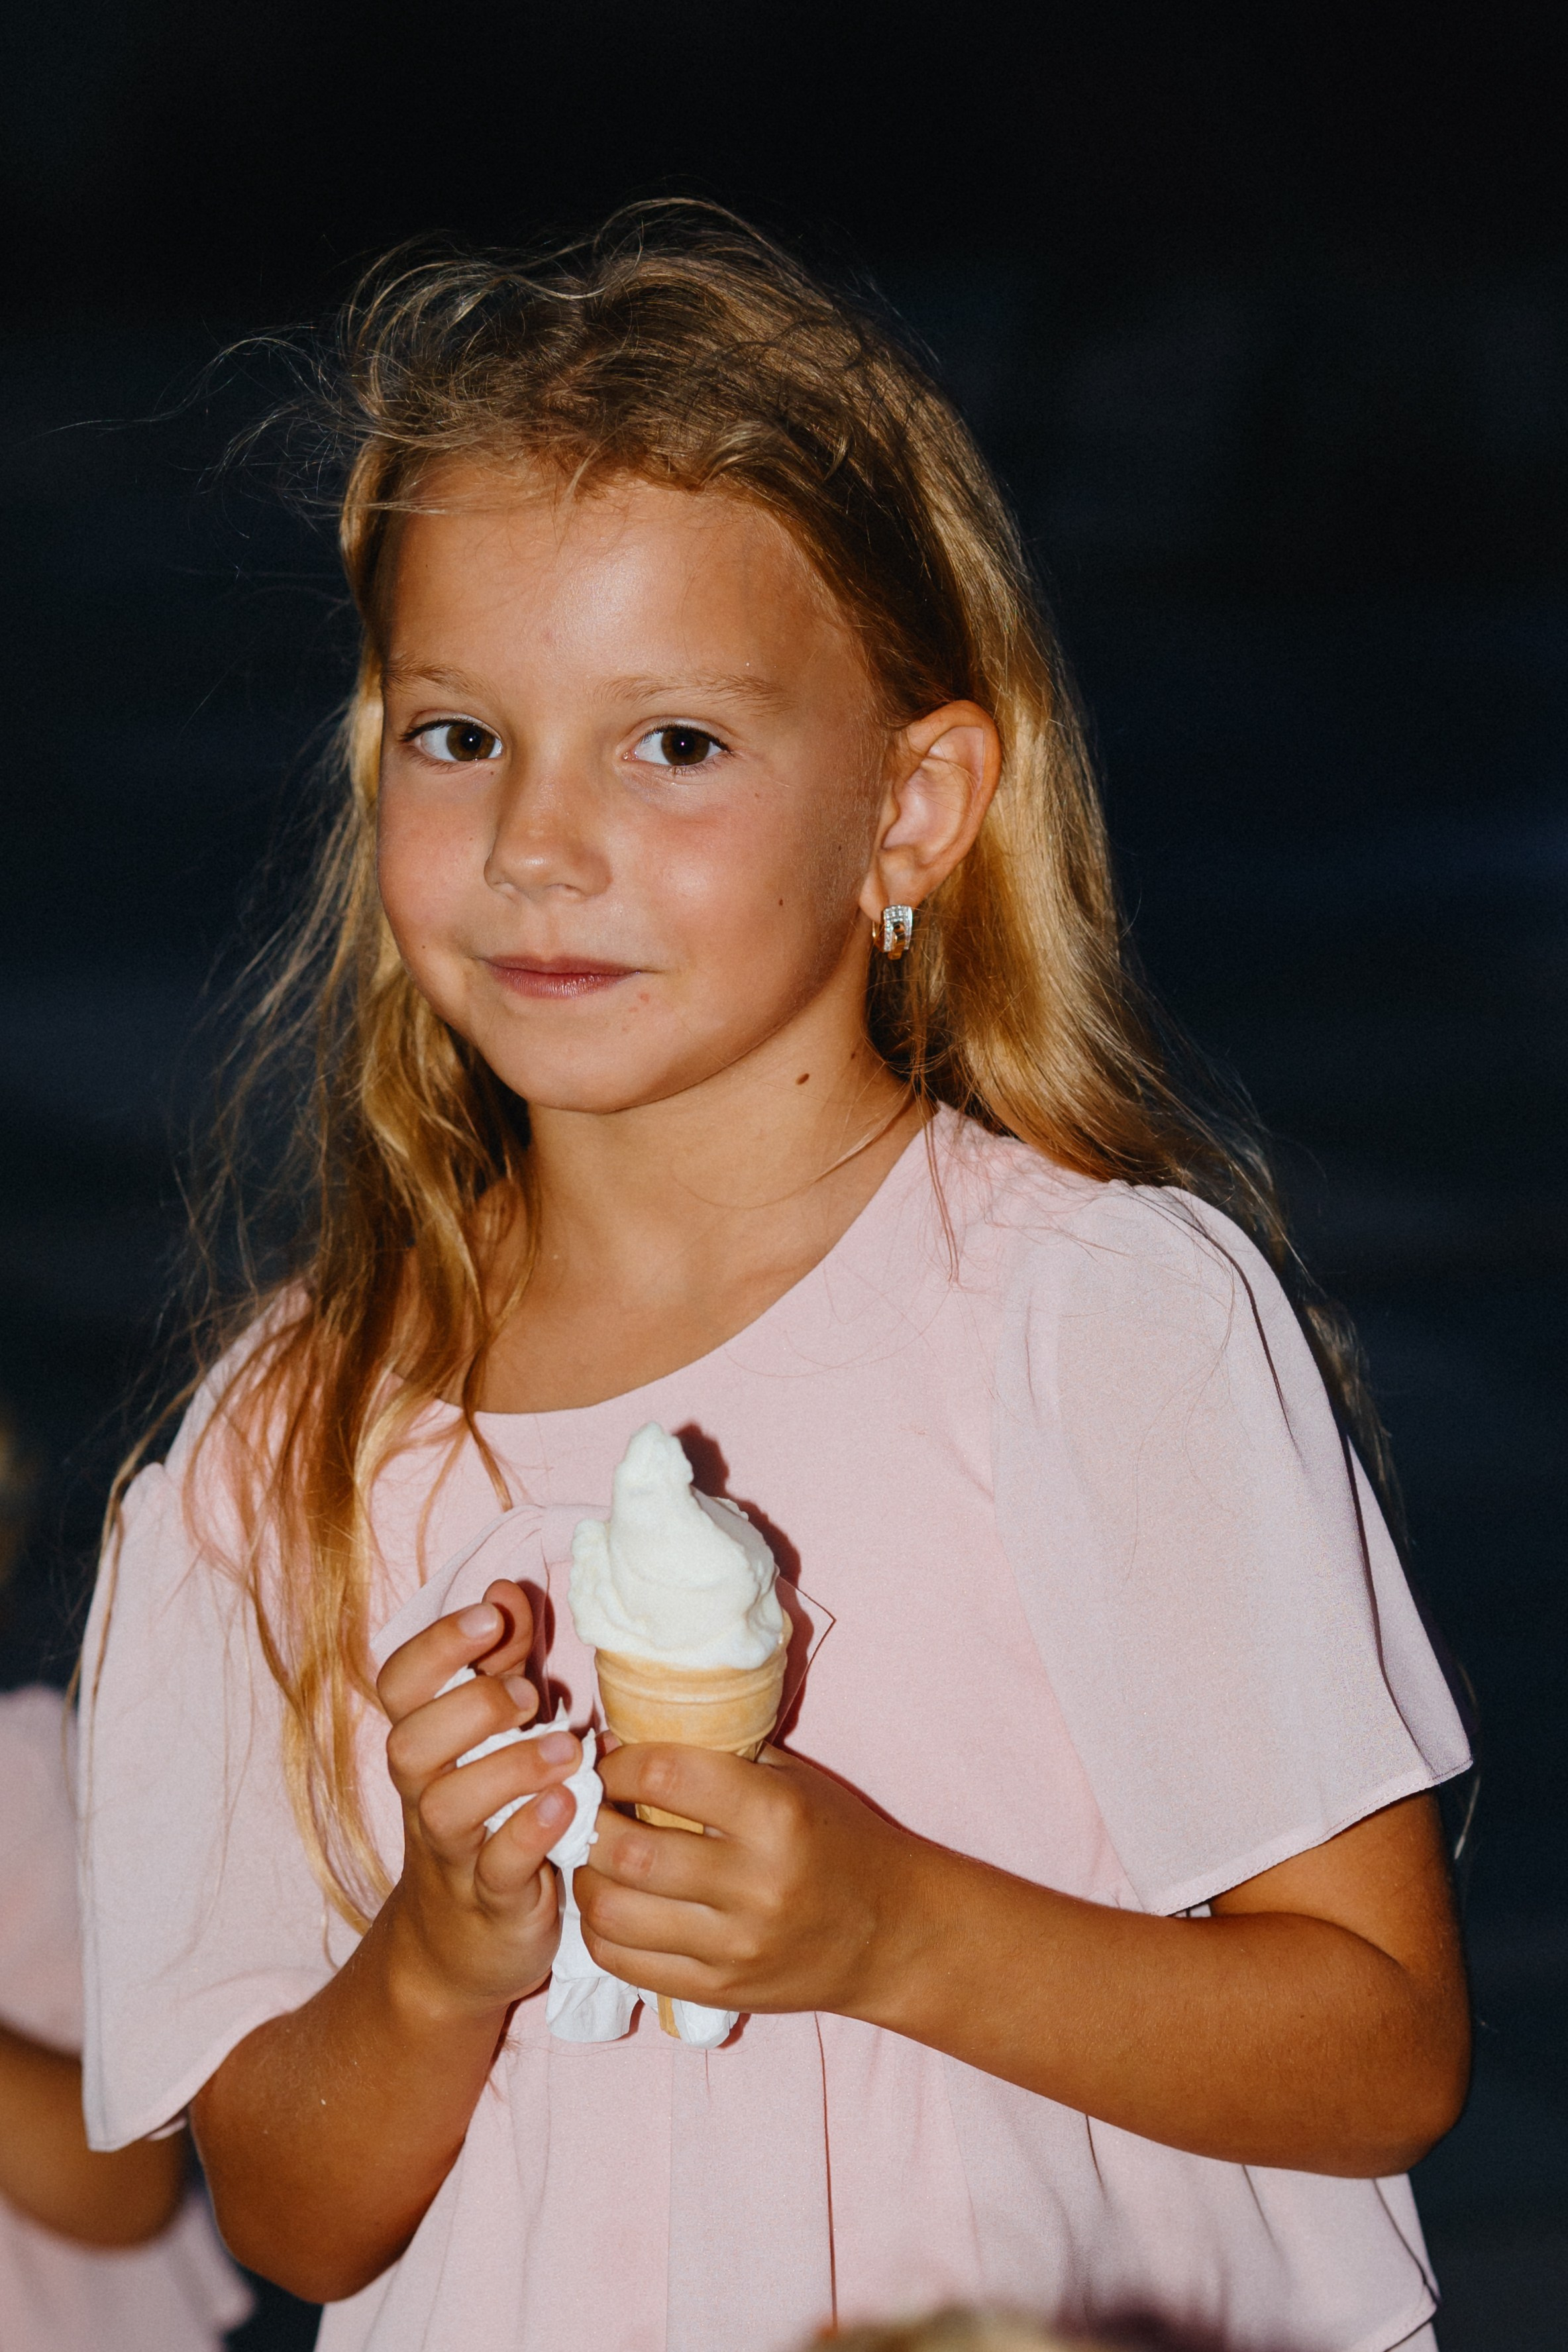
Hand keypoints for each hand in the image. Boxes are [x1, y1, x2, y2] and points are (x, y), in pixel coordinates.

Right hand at [376, 1580, 581, 2019]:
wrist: (460, 1946)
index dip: (437, 1644)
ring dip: (510, 1768)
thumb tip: (504, 1589)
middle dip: (470, 1706)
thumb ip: (501, 1664)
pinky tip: (568, 1805)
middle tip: (533, 1696)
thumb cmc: (490, 1815)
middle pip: (409, 1741)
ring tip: (567, 1750)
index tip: (490, 1615)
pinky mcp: (490, 1902)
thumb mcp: (494, 1736)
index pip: (397, 1683)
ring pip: (446, 1806)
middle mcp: (425, 1794)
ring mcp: (453, 1852)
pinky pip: (497, 1869)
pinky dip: (531, 1833)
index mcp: (425, 1743)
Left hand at [578, 1742, 928, 2019]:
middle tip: (586, 1809)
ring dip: (586, 1877)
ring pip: (614, 1912)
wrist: (893, 1934)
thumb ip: (717, 1758)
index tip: (607, 1763)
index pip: (665, 1776)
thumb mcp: (792, 1782)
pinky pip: (626, 1963)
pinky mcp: (719, 1990)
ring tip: (592, 1856)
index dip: (618, 1765)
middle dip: (590, 1822)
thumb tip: (620, 1739)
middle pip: (629, 1850)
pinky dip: (599, 1931)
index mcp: (776, 1815)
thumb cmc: (838, 1840)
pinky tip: (608, 1904)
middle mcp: (755, 1883)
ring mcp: (735, 1946)